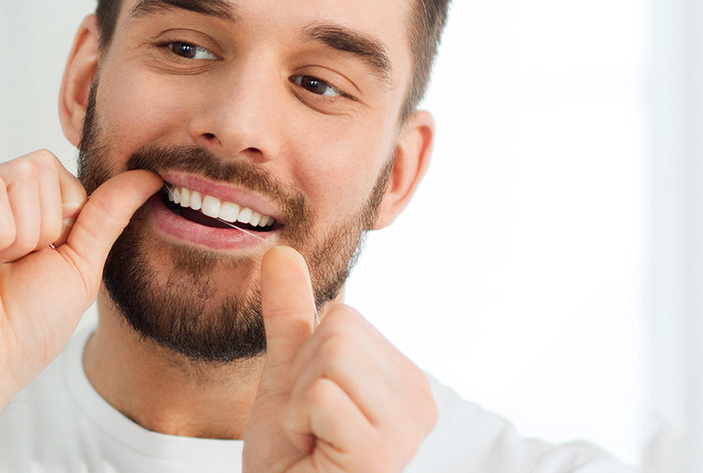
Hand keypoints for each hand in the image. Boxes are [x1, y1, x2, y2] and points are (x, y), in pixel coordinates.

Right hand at [0, 149, 162, 399]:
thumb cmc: (22, 328)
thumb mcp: (78, 263)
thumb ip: (106, 214)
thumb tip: (150, 175)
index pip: (52, 168)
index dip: (61, 219)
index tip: (30, 262)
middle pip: (39, 166)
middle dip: (42, 228)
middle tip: (7, 269)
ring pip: (19, 177)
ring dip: (21, 238)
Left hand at [242, 248, 436, 472]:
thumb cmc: (290, 456)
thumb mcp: (286, 374)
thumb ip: (291, 315)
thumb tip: (281, 251)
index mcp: (406, 380)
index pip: (345, 315)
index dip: (307, 359)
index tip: (312, 409)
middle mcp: (420, 403)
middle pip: (340, 329)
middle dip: (302, 377)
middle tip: (308, 427)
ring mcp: (405, 431)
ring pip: (331, 356)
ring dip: (298, 401)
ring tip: (311, 440)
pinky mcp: (380, 454)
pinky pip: (321, 395)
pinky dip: (297, 423)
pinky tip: (313, 455)